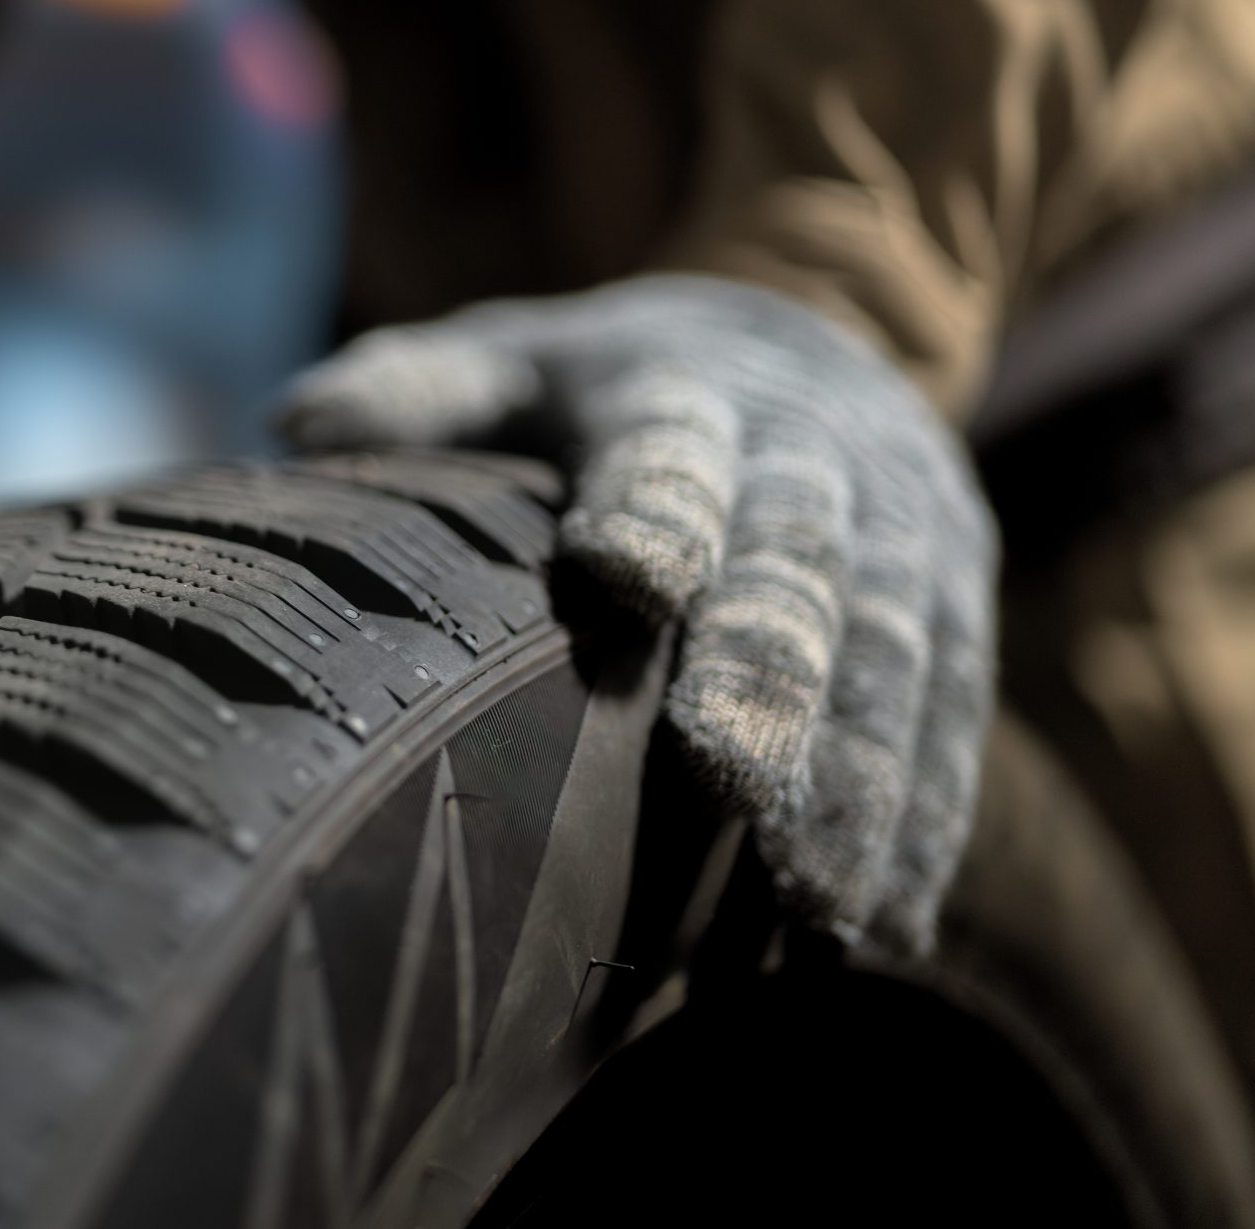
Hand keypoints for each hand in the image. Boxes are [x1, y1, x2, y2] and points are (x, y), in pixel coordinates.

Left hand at [277, 275, 996, 951]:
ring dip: (866, 781)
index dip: (652, 506)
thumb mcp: (509, 354)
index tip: (620, 578)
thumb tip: (295, 423)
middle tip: (733, 789)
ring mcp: (900, 525)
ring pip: (895, 653)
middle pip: (796, 565)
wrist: (813, 326)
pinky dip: (929, 818)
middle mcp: (809, 453)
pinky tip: (888, 927)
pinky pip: (955, 710)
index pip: (667, 448)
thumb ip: (417, 389)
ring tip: (823, 908)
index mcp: (681, 387)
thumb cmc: (602, 380)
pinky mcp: (958, 597)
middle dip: (771, 675)